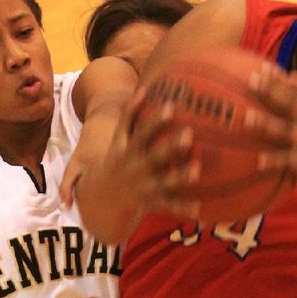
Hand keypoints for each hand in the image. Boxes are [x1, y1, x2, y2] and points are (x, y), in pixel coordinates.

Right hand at [73, 86, 200, 218]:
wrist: (99, 201)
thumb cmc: (117, 162)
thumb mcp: (118, 140)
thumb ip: (129, 116)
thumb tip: (143, 88)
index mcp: (126, 149)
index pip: (137, 130)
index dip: (153, 118)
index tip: (171, 106)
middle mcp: (133, 166)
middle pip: (153, 155)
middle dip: (170, 145)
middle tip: (190, 134)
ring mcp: (141, 185)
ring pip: (163, 181)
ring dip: (179, 175)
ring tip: (197, 169)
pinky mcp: (148, 202)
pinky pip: (166, 206)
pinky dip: (180, 208)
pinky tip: (197, 208)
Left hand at [243, 62, 296, 187]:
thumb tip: (293, 75)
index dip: (282, 79)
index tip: (263, 68)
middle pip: (294, 104)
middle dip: (273, 91)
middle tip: (251, 81)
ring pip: (289, 131)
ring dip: (268, 123)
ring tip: (247, 117)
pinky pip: (288, 160)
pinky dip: (274, 160)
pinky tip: (259, 159)